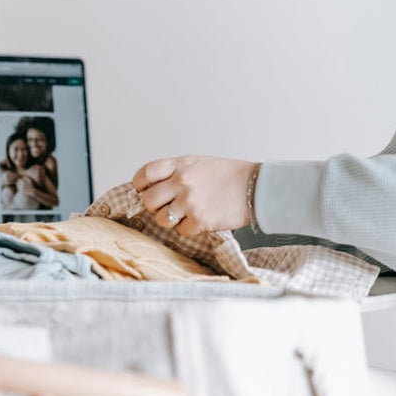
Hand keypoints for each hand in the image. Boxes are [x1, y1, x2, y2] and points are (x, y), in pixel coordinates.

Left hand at [132, 155, 257, 236]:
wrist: (255, 187)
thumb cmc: (228, 175)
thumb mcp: (198, 163)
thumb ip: (175, 173)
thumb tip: (152, 188)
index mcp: (180, 164)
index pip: (145, 174)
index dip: (140, 185)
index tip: (144, 190)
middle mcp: (182, 182)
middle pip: (148, 201)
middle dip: (155, 206)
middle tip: (168, 206)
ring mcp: (190, 202)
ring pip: (162, 219)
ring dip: (172, 220)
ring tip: (187, 214)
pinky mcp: (200, 221)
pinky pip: (181, 231)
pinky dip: (190, 228)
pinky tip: (202, 219)